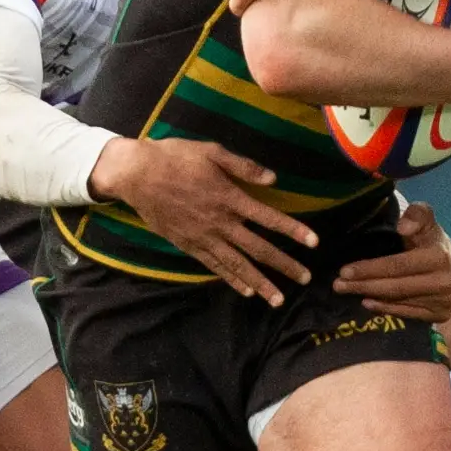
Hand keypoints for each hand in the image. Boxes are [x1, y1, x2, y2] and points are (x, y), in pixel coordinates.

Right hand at [88, 137, 313, 304]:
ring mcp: (204, 237)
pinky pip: (214, 267)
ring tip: (279, 299)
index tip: (314, 243)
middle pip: (258, 248)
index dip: (293, 230)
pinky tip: (247, 291)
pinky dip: (231, 280)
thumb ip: (243, 166)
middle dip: (284, 264)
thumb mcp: (211, 151)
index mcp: (229, 197)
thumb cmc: (175, 157)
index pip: (268, 218)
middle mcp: (220, 222)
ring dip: (261, 282)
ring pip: (238, 264)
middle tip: (305, 279)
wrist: (137, 174)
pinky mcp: (189, 245)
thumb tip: (273, 180)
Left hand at [333, 199, 450, 320]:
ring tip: (347, 291)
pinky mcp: (441, 314)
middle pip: (396, 286)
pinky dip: (385, 309)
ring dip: (370, 296)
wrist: (449, 266)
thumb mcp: (425, 221)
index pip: (399, 265)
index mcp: (440, 255)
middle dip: (363, 285)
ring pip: (400, 301)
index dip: (371, 268)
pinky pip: (408, 314)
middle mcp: (445, 281)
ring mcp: (444, 301)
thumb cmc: (428, 240)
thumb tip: (403, 226)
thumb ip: (418, 215)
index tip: (344, 270)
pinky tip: (367, 303)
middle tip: (337, 285)